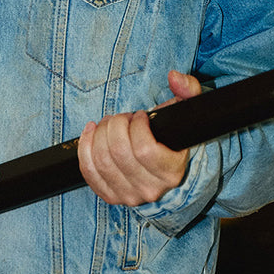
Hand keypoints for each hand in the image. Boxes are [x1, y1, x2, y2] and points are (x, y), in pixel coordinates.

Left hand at [77, 70, 201, 205]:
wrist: (164, 167)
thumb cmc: (173, 137)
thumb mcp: (187, 111)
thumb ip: (188, 89)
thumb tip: (174, 77)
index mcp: (171, 173)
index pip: (144, 149)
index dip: (137, 126)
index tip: (140, 116)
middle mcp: (151, 190)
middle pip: (119, 153)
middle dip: (115, 126)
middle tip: (121, 118)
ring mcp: (129, 196)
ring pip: (102, 161)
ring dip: (100, 134)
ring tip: (108, 124)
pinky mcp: (111, 196)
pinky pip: (89, 172)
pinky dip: (85, 148)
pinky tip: (91, 132)